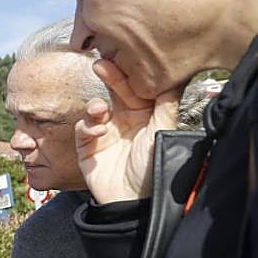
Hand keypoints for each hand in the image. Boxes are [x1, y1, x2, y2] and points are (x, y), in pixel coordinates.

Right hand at [75, 59, 180, 202]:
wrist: (133, 200)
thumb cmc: (153, 168)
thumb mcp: (162, 132)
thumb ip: (165, 105)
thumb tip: (173, 76)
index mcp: (145, 116)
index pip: (136, 88)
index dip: (128, 73)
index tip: (122, 57)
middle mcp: (125, 121)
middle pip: (114, 92)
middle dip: (108, 77)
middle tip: (101, 64)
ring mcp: (105, 133)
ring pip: (95, 107)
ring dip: (95, 105)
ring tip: (99, 110)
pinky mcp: (88, 146)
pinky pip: (84, 128)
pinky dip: (88, 125)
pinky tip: (98, 131)